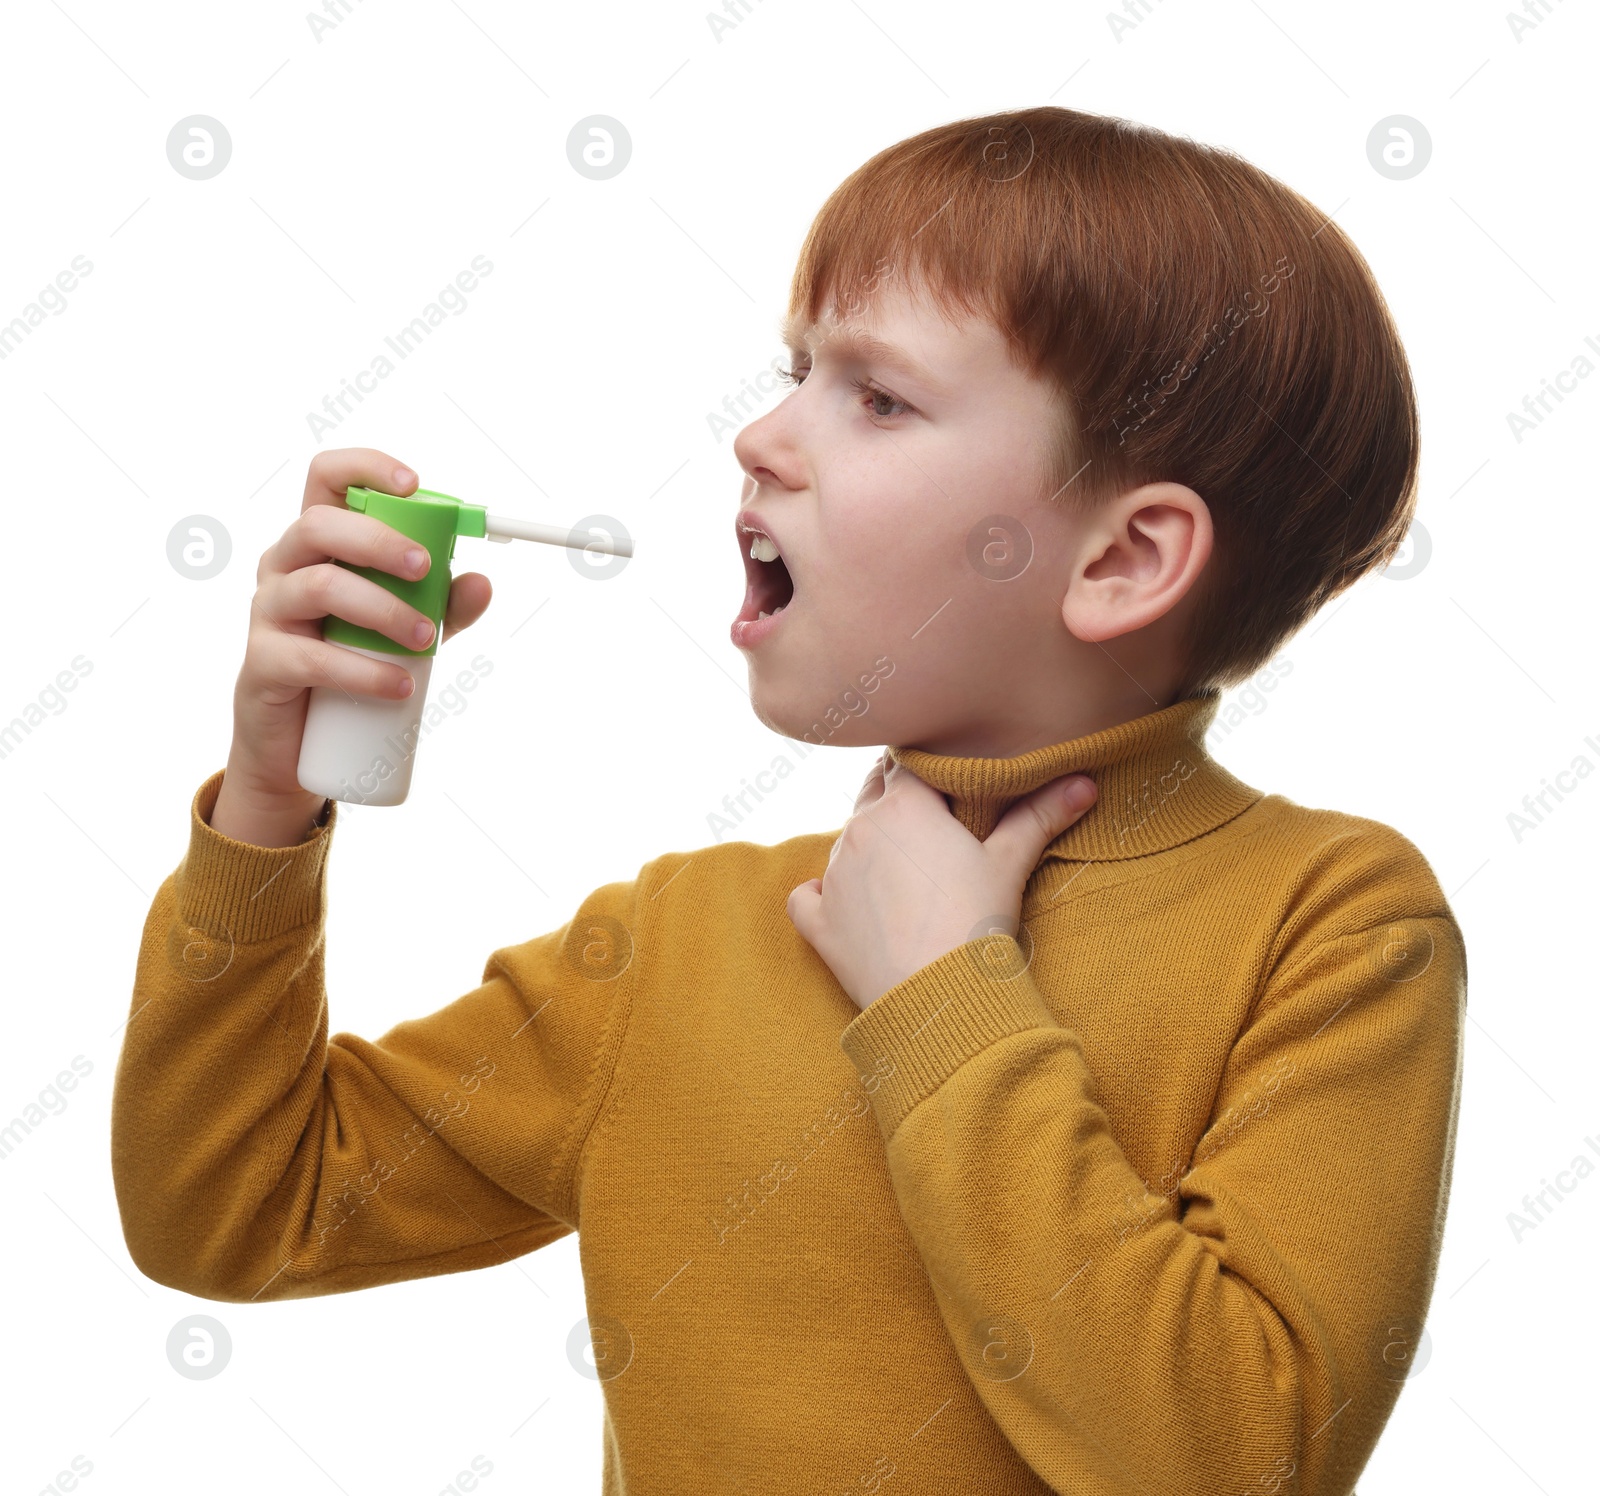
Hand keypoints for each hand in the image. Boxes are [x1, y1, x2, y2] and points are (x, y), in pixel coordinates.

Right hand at [214, 448, 492, 828]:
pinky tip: (400, 684)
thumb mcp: (406, 631)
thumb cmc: (350, 667)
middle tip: (427, 569)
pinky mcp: (264, 664)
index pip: (326, 479)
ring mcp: (269, 613)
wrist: (300, 745)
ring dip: (383, 609)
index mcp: (317, 544)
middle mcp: (284, 567)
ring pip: (319, 587)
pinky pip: (313, 658)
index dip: (365, 468)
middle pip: (319, 525)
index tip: (414, 485)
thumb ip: (442, 605)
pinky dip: (365, 671)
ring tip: (425, 640)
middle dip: (380, 542)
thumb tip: (482, 583)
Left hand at [787, 754, 1097, 1010]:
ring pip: (845, 841)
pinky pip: (806, 897)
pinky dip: (822, 896)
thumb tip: (1086, 782)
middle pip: (872, 792)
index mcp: (902, 805)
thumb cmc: (976, 923)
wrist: (939, 997)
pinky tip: (844, 904)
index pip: (907, 763)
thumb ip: (1041, 816)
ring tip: (903, 866)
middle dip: (896, 797)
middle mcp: (858, 830)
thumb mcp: (1011, 863)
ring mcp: (833, 875)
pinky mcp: (818, 922)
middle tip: (929, 817)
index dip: (927, 768)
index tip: (946, 779)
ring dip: (868, 845)